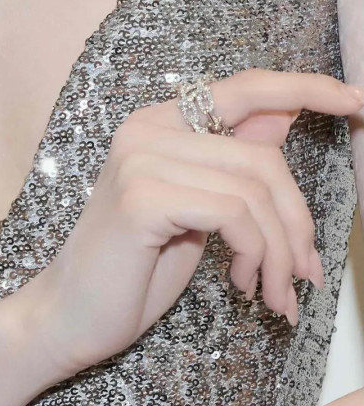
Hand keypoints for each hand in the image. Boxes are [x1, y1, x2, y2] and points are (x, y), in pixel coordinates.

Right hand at [24, 68, 361, 380]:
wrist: (68, 318)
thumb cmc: (134, 268)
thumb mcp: (196, 209)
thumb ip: (232, 162)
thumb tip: (286, 115)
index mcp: (161, 122)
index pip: (245, 88)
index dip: (303, 87)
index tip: (354, 99)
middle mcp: (148, 127)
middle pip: (263, 155)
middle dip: (297, 221)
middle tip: (305, 273)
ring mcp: (141, 158)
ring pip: (255, 189)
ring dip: (280, 253)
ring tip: (274, 293)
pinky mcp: (142, 197)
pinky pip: (233, 215)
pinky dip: (256, 255)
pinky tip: (243, 286)